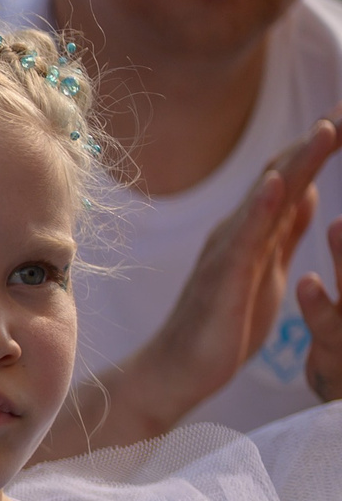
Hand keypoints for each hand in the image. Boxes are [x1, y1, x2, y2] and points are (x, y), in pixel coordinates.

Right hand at [125, 115, 335, 422]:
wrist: (174, 372)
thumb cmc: (220, 328)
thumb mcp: (266, 272)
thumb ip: (283, 232)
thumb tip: (304, 192)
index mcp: (253, 230)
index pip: (294, 176)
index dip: (324, 144)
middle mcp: (238, 230)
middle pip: (284, 172)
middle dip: (322, 139)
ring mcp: (228, 251)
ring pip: (268, 197)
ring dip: (299, 161)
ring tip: (329, 128)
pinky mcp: (223, 279)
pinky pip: (245, 238)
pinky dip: (262, 207)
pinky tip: (281, 184)